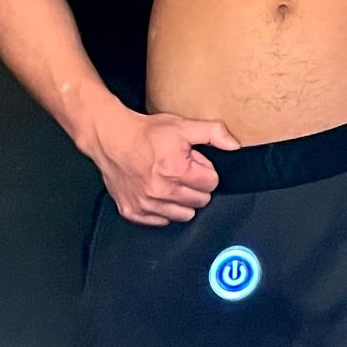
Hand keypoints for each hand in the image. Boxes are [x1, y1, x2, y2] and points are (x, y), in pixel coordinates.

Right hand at [90, 106, 240, 226]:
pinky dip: (162, 209)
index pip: (211, 182)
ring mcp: (145, 204)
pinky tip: (157, 191)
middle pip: (200, 201)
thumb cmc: (146, 132)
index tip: (192, 161)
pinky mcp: (132, 211)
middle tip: (181, 170)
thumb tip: (235, 145)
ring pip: (183, 215)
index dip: (204, 169)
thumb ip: (212, 133)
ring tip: (170, 181)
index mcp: (176, 171)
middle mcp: (161, 191)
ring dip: (181, 200)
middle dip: (196, 185)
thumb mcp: (183, 126)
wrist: (111, 138)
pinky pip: (160, 221)